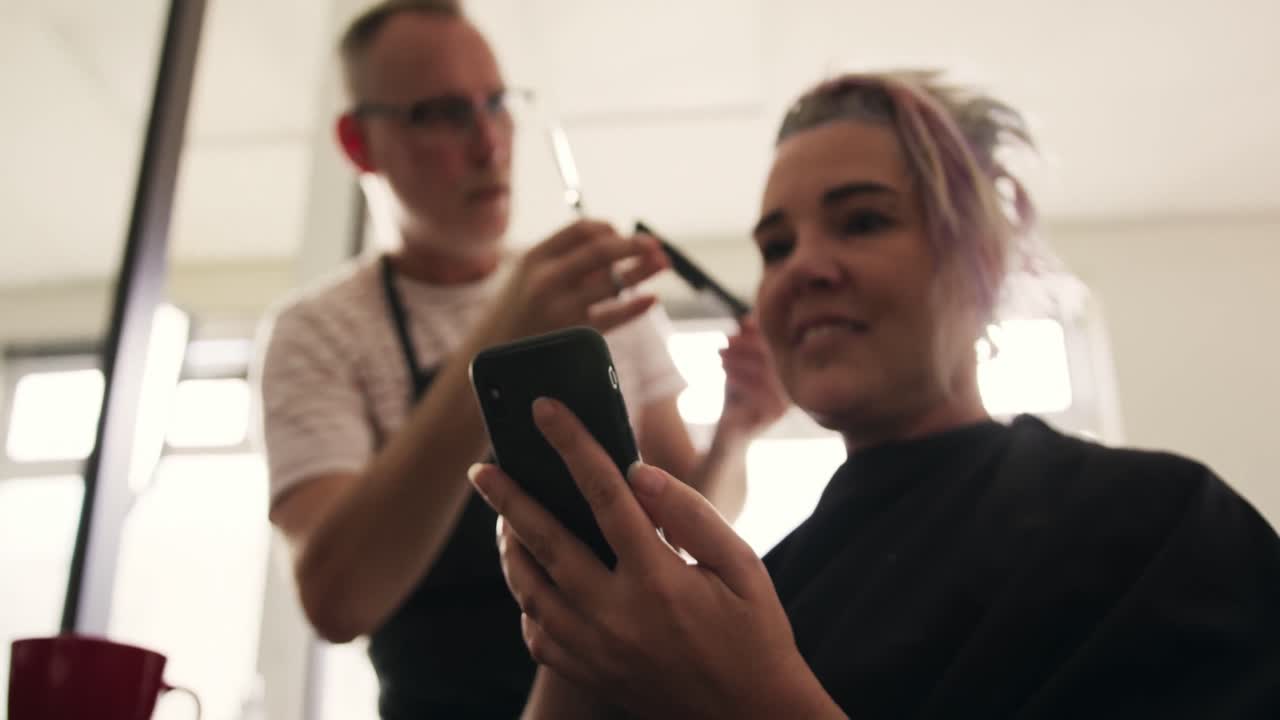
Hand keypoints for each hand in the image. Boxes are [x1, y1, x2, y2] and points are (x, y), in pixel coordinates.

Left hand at [468, 398, 840, 718]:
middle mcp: (617, 615)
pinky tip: (531, 577)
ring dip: (509, 548)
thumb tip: (638, 472)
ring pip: (529, 589)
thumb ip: (692, 516)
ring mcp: (596, 650)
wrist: (751, 717)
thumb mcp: (744, 567)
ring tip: (503, 517)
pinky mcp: (588, 674)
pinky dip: (527, 599)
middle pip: (545, 541)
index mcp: (660, 580)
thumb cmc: (754, 633)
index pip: (604, 495)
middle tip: (483, 467)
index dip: (572, 445)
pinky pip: (536, 632)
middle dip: (509, 498)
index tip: (545, 410)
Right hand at [489, 220, 667, 340]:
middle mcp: (546, 278)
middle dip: (634, 245)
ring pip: (613, 281)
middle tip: (656, 245)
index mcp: (535, 257)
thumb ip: (565, 261)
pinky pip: (613, 317)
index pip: (581, 229)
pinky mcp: (572, 335)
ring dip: (642, 270)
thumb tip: (615, 244)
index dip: (609, 229)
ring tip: (663, 264)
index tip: (623, 235)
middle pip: (602, 250)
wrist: (490, 357)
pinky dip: (635, 307)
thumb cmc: (517, 315)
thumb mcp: (528, 279)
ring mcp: (560, 307)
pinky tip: (650, 299)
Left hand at [716, 315, 789, 443]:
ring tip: (720, 359)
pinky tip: (726, 376)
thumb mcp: (738, 362)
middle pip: (773, 356)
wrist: (730, 430)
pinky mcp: (777, 413)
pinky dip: (740, 380)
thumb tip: (748, 317)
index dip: (756, 333)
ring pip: (765, 372)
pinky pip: (760, 392)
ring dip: (739, 362)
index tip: (733, 331)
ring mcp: (789, 399)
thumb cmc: (737, 393)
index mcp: (791, 367)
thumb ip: (744, 339)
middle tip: (723, 345)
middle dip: (745, 347)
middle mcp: (795, 383)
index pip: (778, 343)